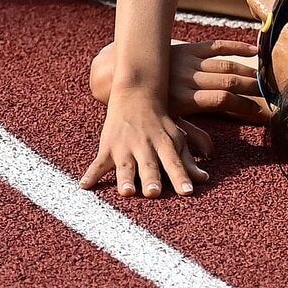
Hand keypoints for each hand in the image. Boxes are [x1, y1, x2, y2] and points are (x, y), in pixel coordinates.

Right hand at [78, 91, 210, 197]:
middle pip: (149, 165)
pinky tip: (84, 186)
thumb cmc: (160, 122)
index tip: (188, 192)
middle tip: (153, 193)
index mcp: (164, 144)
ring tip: (125, 192)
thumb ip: (187, 160)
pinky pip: (98, 163)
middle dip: (151, 179)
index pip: (174, 162)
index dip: (181, 177)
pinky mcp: (107, 147)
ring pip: (125, 165)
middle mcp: (145, 146)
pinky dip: (90, 175)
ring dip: (124, 179)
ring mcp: (124, 147)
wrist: (136, 94)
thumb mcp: (176, 137)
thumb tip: (204, 179)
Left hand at [91, 39, 268, 122]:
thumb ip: (189, 137)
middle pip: (228, 80)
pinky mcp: (189, 48)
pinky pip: (217, 46)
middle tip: (273, 93)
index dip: (243, 107)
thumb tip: (209, 156)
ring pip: (225, 65)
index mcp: (185, 99)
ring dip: (248, 69)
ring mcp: (190, 62)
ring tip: (267, 77)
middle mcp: (190, 78)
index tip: (260, 113)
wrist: (122, 74)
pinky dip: (236, 47)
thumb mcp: (164, 125)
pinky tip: (254, 50)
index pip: (222, 101)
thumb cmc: (145, 106)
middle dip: (253, 87)